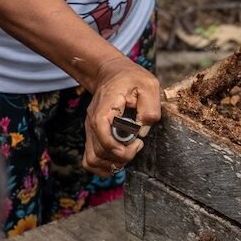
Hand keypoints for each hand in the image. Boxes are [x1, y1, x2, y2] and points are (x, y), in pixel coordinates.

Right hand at [83, 56, 161, 175]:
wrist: (111, 73)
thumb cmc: (130, 79)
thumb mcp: (148, 85)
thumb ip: (150, 107)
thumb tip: (144, 129)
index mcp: (106, 106)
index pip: (101, 130)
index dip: (115, 145)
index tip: (135, 144)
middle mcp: (93, 120)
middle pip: (99, 150)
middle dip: (122, 156)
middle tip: (138, 144)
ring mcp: (91, 129)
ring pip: (93, 159)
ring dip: (112, 164)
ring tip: (128, 152)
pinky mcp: (92, 136)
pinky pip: (90, 160)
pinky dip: (103, 166)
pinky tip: (118, 159)